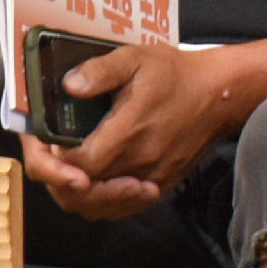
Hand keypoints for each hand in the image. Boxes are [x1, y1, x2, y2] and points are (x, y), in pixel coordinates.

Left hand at [20, 43, 240, 221]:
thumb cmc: (175, 74)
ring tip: (69, 172)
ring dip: (78, 196)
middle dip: (59, 181)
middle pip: (84, 195)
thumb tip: (69, 85)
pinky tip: (95, 183)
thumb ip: (99, 71)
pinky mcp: (161, 186)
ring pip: (101, 208)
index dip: (54, 162)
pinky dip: (102, 202)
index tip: (47, 144)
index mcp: (127, 133)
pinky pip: (123, 208)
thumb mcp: (135, 58)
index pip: (78, 167)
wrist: (219, 94)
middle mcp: (139, 163)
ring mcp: (151, 178)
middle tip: (52, 160)